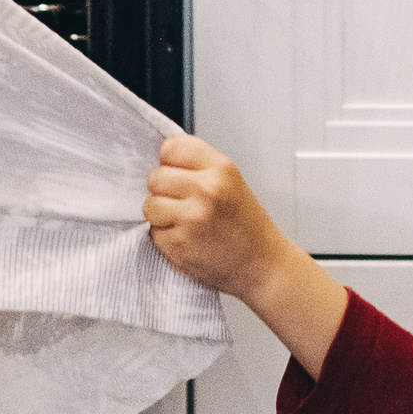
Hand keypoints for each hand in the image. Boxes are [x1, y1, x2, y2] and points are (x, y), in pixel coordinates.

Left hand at [144, 135, 350, 376]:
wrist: (262, 266)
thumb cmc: (246, 226)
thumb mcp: (231, 182)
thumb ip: (198, 166)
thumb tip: (161, 157)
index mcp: (221, 169)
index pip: (171, 147)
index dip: (170, 162)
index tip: (177, 173)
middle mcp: (207, 190)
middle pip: (156, 177)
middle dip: (164, 190)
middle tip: (184, 203)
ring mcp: (192, 218)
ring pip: (150, 205)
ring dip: (160, 215)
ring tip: (185, 222)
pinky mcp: (179, 244)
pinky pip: (153, 232)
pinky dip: (164, 237)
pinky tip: (187, 239)